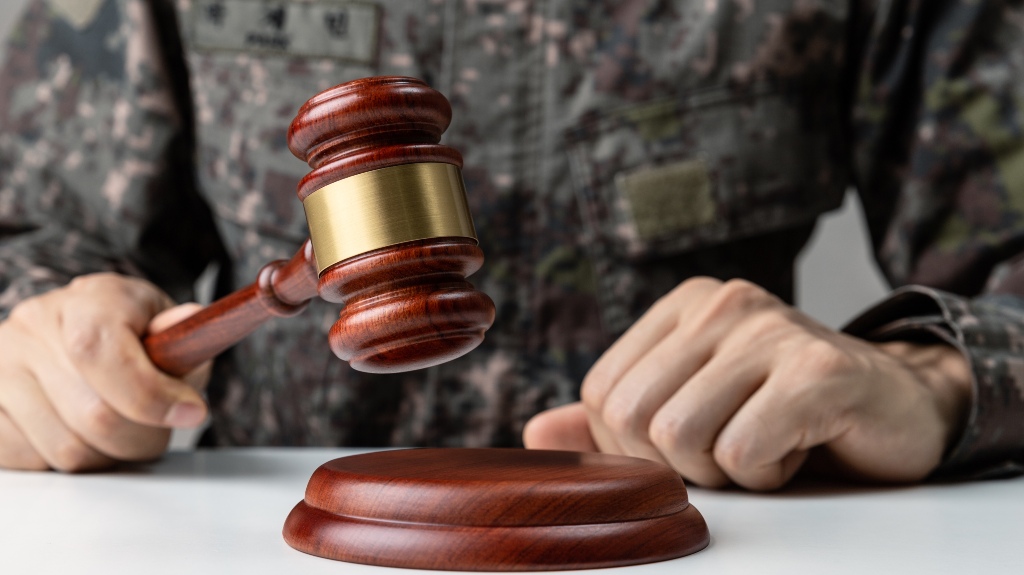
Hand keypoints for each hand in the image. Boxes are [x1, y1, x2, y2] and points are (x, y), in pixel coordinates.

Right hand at [0, 273, 210, 471]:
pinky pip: (32, 460)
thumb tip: (190, 322)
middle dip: (143, 436)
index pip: (101, 351)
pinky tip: (83, 434)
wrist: (80, 331)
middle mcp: (34, 326)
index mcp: (88, 299)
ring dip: (110, 455)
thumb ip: (185, 336)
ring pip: (67, 449)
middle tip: (159, 429)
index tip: (192, 412)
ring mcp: (1, 365)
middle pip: (95, 415)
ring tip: (123, 431)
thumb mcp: (169, 326)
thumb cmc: (134, 332)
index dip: (151, 395)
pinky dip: (70, 462)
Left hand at [524, 278, 971, 489]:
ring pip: (680, 438)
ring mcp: (772, 329)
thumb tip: (535, 432)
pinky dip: (766, 474)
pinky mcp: (818, 371)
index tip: (693, 440)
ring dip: (724, 471)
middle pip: (632, 419)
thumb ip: (613, 421)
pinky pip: (743, 452)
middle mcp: (722, 303)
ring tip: (767, 442)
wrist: (893, 407)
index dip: (634, 445)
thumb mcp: (691, 409)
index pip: (602, 395)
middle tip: (732, 448)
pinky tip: (798, 446)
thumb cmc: (783, 412)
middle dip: (677, 463)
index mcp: (684, 306)